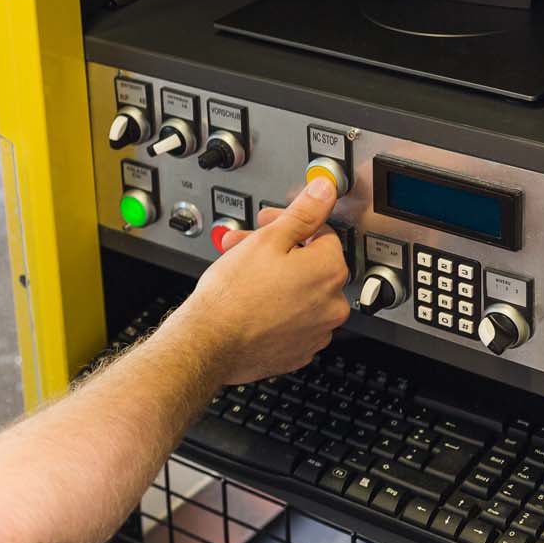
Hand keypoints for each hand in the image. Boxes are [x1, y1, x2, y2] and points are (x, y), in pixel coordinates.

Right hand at [171, 177, 351, 384]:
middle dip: (278, 251)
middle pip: (310, 264)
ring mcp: (317, 331)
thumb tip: (324, 191)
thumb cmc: (233, 294)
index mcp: (328, 271)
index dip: (289, 225)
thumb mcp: (266, 239)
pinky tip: (253, 302)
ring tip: (244, 276)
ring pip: (301, 293)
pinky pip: (294, 321)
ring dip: (278, 279)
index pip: (321, 234)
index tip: (267, 225)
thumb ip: (302, 213)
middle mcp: (332, 304)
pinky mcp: (300, 351)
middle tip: (247, 248)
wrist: (211, 342)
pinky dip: (278, 308)